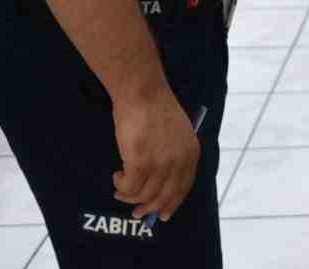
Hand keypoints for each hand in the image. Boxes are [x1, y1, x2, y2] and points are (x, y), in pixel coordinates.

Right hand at [111, 87, 199, 221]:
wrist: (143, 92)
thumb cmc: (156, 108)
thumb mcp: (177, 133)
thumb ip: (174, 155)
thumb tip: (160, 181)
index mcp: (191, 153)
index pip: (183, 188)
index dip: (172, 204)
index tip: (163, 215)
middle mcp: (179, 161)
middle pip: (164, 196)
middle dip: (149, 208)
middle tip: (136, 213)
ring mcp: (160, 163)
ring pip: (144, 195)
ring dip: (130, 196)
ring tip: (120, 189)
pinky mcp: (139, 161)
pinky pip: (129, 187)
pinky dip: (121, 186)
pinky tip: (117, 176)